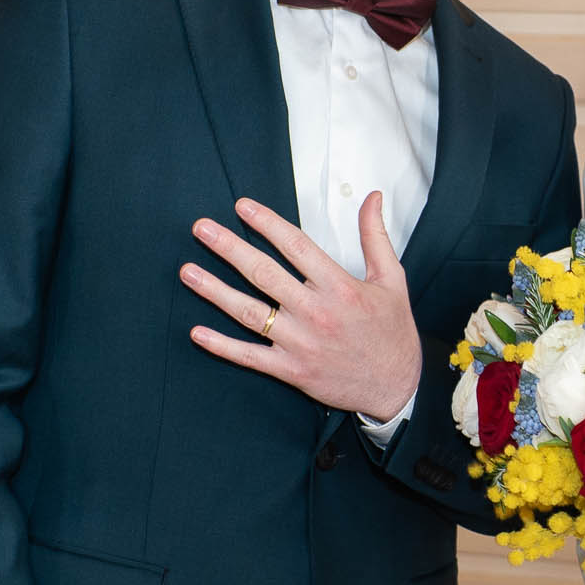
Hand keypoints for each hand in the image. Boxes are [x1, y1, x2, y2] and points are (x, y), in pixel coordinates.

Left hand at [183, 195, 419, 421]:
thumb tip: (373, 198)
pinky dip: (222, 345)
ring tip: (188, 272)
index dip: (267, 223)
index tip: (242, 206)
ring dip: (215, 291)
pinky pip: (250, 356)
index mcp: (340, 287)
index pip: (295, 246)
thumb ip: (374, 236)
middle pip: (263, 273)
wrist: (396, 387)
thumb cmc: (392, 332)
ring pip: (249, 312)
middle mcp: (316, 312)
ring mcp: (300, 343)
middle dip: (229, 248)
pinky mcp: (291, 370)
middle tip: (201, 229)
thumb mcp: (392, 279)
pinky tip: (197, 331)